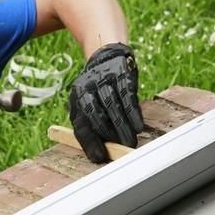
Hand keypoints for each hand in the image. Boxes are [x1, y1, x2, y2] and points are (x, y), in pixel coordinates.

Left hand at [68, 43, 143, 161]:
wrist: (107, 57)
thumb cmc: (98, 90)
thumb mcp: (89, 105)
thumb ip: (91, 127)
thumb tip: (98, 156)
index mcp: (76, 98)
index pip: (80, 123)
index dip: (89, 142)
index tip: (100, 157)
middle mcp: (87, 87)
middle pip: (95, 114)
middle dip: (108, 134)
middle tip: (120, 150)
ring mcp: (104, 79)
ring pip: (112, 106)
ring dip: (122, 127)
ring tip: (130, 142)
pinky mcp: (121, 74)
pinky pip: (127, 96)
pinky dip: (133, 113)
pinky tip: (138, 126)